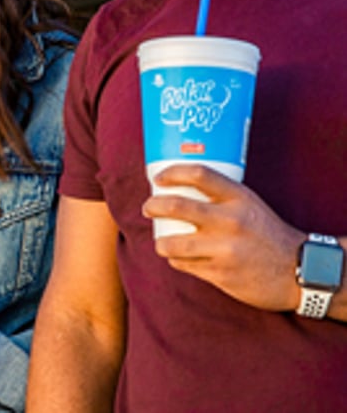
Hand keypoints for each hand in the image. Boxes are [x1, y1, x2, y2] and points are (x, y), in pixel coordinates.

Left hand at [143, 163, 303, 310]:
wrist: (300, 271)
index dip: (172, 173)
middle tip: (148, 208)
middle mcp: (230, 221)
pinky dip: (178, 260)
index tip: (158, 178)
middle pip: (175, 206)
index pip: (199, 174)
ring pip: (171, 243)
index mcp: (239, 198)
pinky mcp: (220, 274)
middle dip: (152, 206)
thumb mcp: (250, 205)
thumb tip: (176, 187)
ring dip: (161, 242)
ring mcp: (224, 249)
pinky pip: (184, 264)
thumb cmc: (267, 233)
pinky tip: (183, 257)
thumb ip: (220, 196)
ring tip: (163, 241)